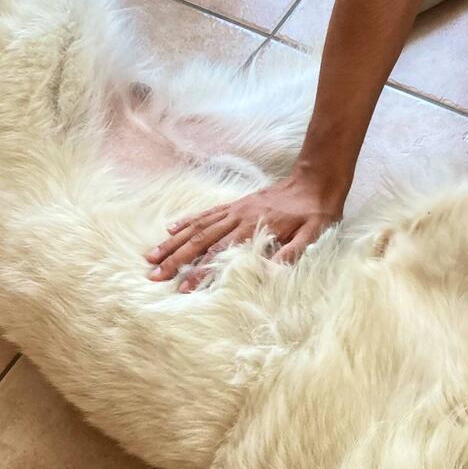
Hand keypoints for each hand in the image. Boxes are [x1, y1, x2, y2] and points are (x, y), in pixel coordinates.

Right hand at [145, 166, 345, 291]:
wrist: (316, 180)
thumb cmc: (316, 212)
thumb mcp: (314, 234)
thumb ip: (294, 251)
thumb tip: (272, 270)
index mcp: (255, 227)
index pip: (221, 254)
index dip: (201, 272)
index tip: (183, 288)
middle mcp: (238, 217)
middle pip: (200, 241)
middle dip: (175, 260)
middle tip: (153, 275)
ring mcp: (234, 210)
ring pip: (196, 228)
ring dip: (173, 243)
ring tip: (151, 256)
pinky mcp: (235, 205)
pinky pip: (206, 214)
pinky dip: (186, 222)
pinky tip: (171, 229)